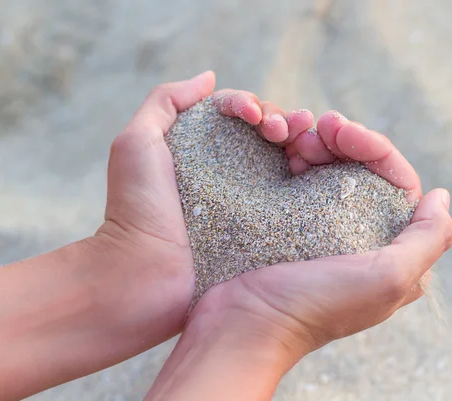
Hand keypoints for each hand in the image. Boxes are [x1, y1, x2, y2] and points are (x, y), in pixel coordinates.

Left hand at [94, 72, 357, 342]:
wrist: (142, 276)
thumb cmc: (135, 208)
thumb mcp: (137, 143)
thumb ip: (166, 101)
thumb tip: (209, 76)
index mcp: (199, 149)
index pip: (236, 114)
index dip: (251, 106)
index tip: (254, 117)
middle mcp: (225, 173)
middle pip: (265, 136)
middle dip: (282, 121)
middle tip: (289, 130)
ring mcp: (246, 202)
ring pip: (282, 164)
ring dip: (300, 146)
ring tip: (309, 144)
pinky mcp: (259, 231)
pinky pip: (289, 202)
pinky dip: (305, 183)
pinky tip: (316, 173)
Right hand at [143, 109, 451, 400]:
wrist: (242, 324)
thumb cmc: (314, 305)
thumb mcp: (386, 278)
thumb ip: (427, 239)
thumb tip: (441, 196)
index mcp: (390, 253)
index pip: (397, 182)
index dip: (374, 149)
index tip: (342, 131)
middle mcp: (360, 241)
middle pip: (363, 173)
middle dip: (344, 143)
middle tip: (317, 127)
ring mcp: (322, 234)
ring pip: (330, 173)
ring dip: (318, 147)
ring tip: (295, 137)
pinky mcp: (289, 229)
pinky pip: (299, 183)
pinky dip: (295, 161)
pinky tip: (283, 150)